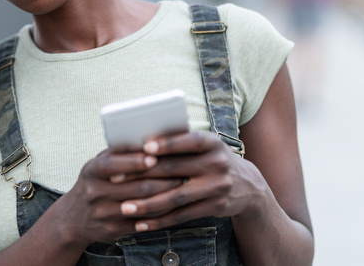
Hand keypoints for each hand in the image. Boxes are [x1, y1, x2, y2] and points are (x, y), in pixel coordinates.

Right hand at [54, 148, 183, 247]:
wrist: (73, 218)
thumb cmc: (94, 182)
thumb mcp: (98, 164)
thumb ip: (119, 152)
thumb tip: (147, 139)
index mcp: (91, 171)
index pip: (113, 164)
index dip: (134, 161)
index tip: (155, 156)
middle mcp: (95, 193)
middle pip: (135, 187)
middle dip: (162, 179)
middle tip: (182, 172)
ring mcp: (103, 213)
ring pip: (142, 205)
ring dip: (165, 196)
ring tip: (181, 186)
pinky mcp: (113, 230)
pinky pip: (142, 222)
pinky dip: (159, 213)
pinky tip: (172, 205)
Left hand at [116, 131, 265, 231]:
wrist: (246, 185)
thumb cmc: (212, 159)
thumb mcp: (204, 146)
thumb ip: (179, 142)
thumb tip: (140, 142)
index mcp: (212, 142)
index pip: (188, 141)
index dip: (167, 144)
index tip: (143, 148)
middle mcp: (217, 163)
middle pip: (174, 170)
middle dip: (143, 175)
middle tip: (116, 180)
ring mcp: (217, 187)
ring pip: (176, 197)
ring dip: (147, 204)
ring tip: (125, 207)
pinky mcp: (215, 207)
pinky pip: (182, 215)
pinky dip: (160, 220)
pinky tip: (142, 223)